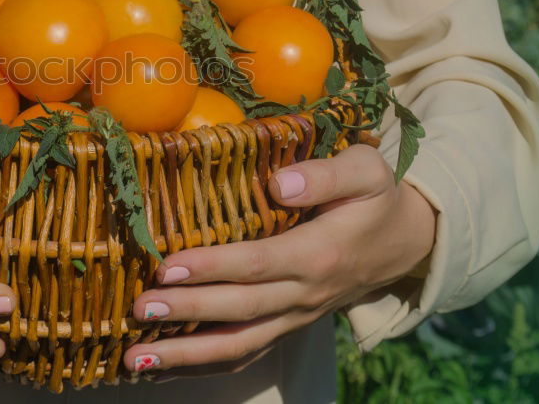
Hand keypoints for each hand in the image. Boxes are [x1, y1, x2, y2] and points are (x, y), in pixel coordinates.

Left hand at [123, 144, 435, 378]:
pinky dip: (202, 365)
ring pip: (238, 345)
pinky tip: (159, 367)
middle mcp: (304, 295)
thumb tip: (278, 183)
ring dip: (186, 356)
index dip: (212, 268)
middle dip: (187, 313)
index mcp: (318, 255)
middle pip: (240, 310)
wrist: (403, 243)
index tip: (167, 267)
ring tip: (135, 358)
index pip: (258, 264)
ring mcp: (294, 317)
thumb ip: (326, 174)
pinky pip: (244, 353)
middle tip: (139, 308)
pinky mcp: (285, 327)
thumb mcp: (366, 171)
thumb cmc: (374, 198)